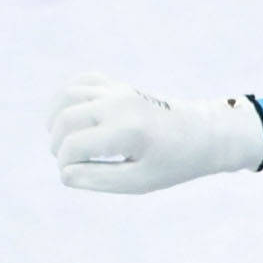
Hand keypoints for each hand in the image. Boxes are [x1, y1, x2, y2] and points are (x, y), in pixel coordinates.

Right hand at [49, 78, 262, 192]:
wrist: (205, 135)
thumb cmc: (174, 163)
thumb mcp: (140, 181)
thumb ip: (99, 179)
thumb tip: (64, 172)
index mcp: (127, 131)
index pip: (74, 146)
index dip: (65, 166)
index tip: (75, 176)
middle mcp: (120, 105)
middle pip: (65, 119)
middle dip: (57, 144)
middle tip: (69, 161)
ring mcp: (119, 91)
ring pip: (68, 96)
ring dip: (57, 120)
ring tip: (66, 141)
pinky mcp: (120, 86)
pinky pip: (82, 82)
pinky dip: (68, 98)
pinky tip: (72, 117)